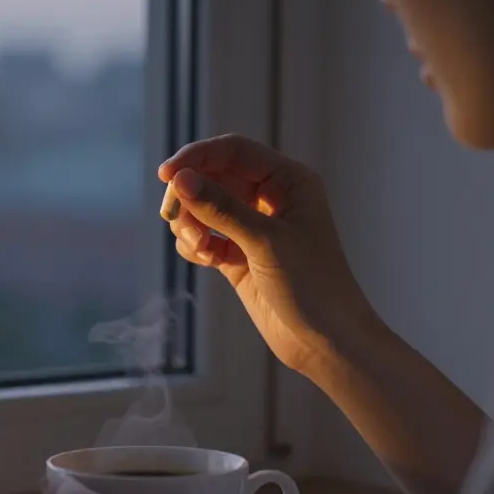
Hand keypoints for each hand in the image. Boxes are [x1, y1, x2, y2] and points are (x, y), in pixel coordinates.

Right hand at [159, 134, 376, 374]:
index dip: (198, 157)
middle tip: (173, 218)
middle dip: (189, 196)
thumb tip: (180, 179)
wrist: (327, 342)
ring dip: (191, 223)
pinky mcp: (239, 257)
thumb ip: (221, 208)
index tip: (166, 175)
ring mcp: (253, 228)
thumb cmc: (313, 286)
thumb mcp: (266, 242)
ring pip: (204, 208)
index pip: (234, 151)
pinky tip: (205, 259)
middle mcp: (271, 199)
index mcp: (289, 182)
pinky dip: (196, 244)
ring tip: (200, 247)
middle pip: (213, 177)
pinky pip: (204, 236)